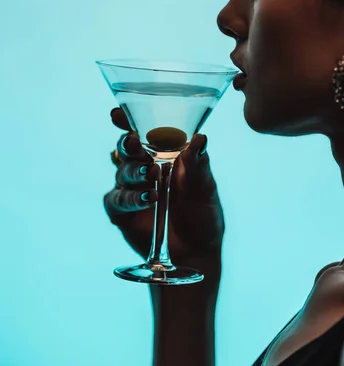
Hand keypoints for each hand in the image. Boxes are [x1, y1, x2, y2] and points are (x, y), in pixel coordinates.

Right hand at [104, 108, 224, 285]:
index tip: (118, 114)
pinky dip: (130, 198)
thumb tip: (200, 138)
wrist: (197, 251)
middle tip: (134, 143)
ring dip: (134, 171)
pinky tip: (147, 199)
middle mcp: (143, 168)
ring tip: (152, 176)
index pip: (140, 132)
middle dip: (127, 144)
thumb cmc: (203, 212)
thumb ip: (198, 164)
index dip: (126, 121)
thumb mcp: (205, 187)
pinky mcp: (122, 212)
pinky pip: (116, 200)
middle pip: (125, 149)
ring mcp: (130, 189)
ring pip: (121, 172)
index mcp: (162, 154)